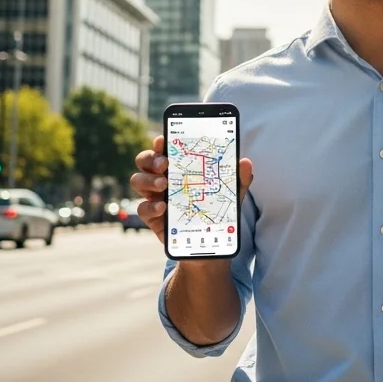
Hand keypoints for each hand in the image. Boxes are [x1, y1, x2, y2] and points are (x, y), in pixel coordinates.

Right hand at [130, 135, 253, 245]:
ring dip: (148, 179)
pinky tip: (162, 207)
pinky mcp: (153, 217)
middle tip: (164, 164)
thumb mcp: (231, 193)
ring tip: (164, 184)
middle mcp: (162, 178)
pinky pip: (142, 208)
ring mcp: (155, 196)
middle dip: (150, 158)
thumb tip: (245, 162)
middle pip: (144, 160)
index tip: (163, 140)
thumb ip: (238, 178)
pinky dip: (150, 205)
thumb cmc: (217, 208)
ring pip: (137, 180)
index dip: (160, 142)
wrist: (210, 241)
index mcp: (179, 167)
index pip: (164, 149)